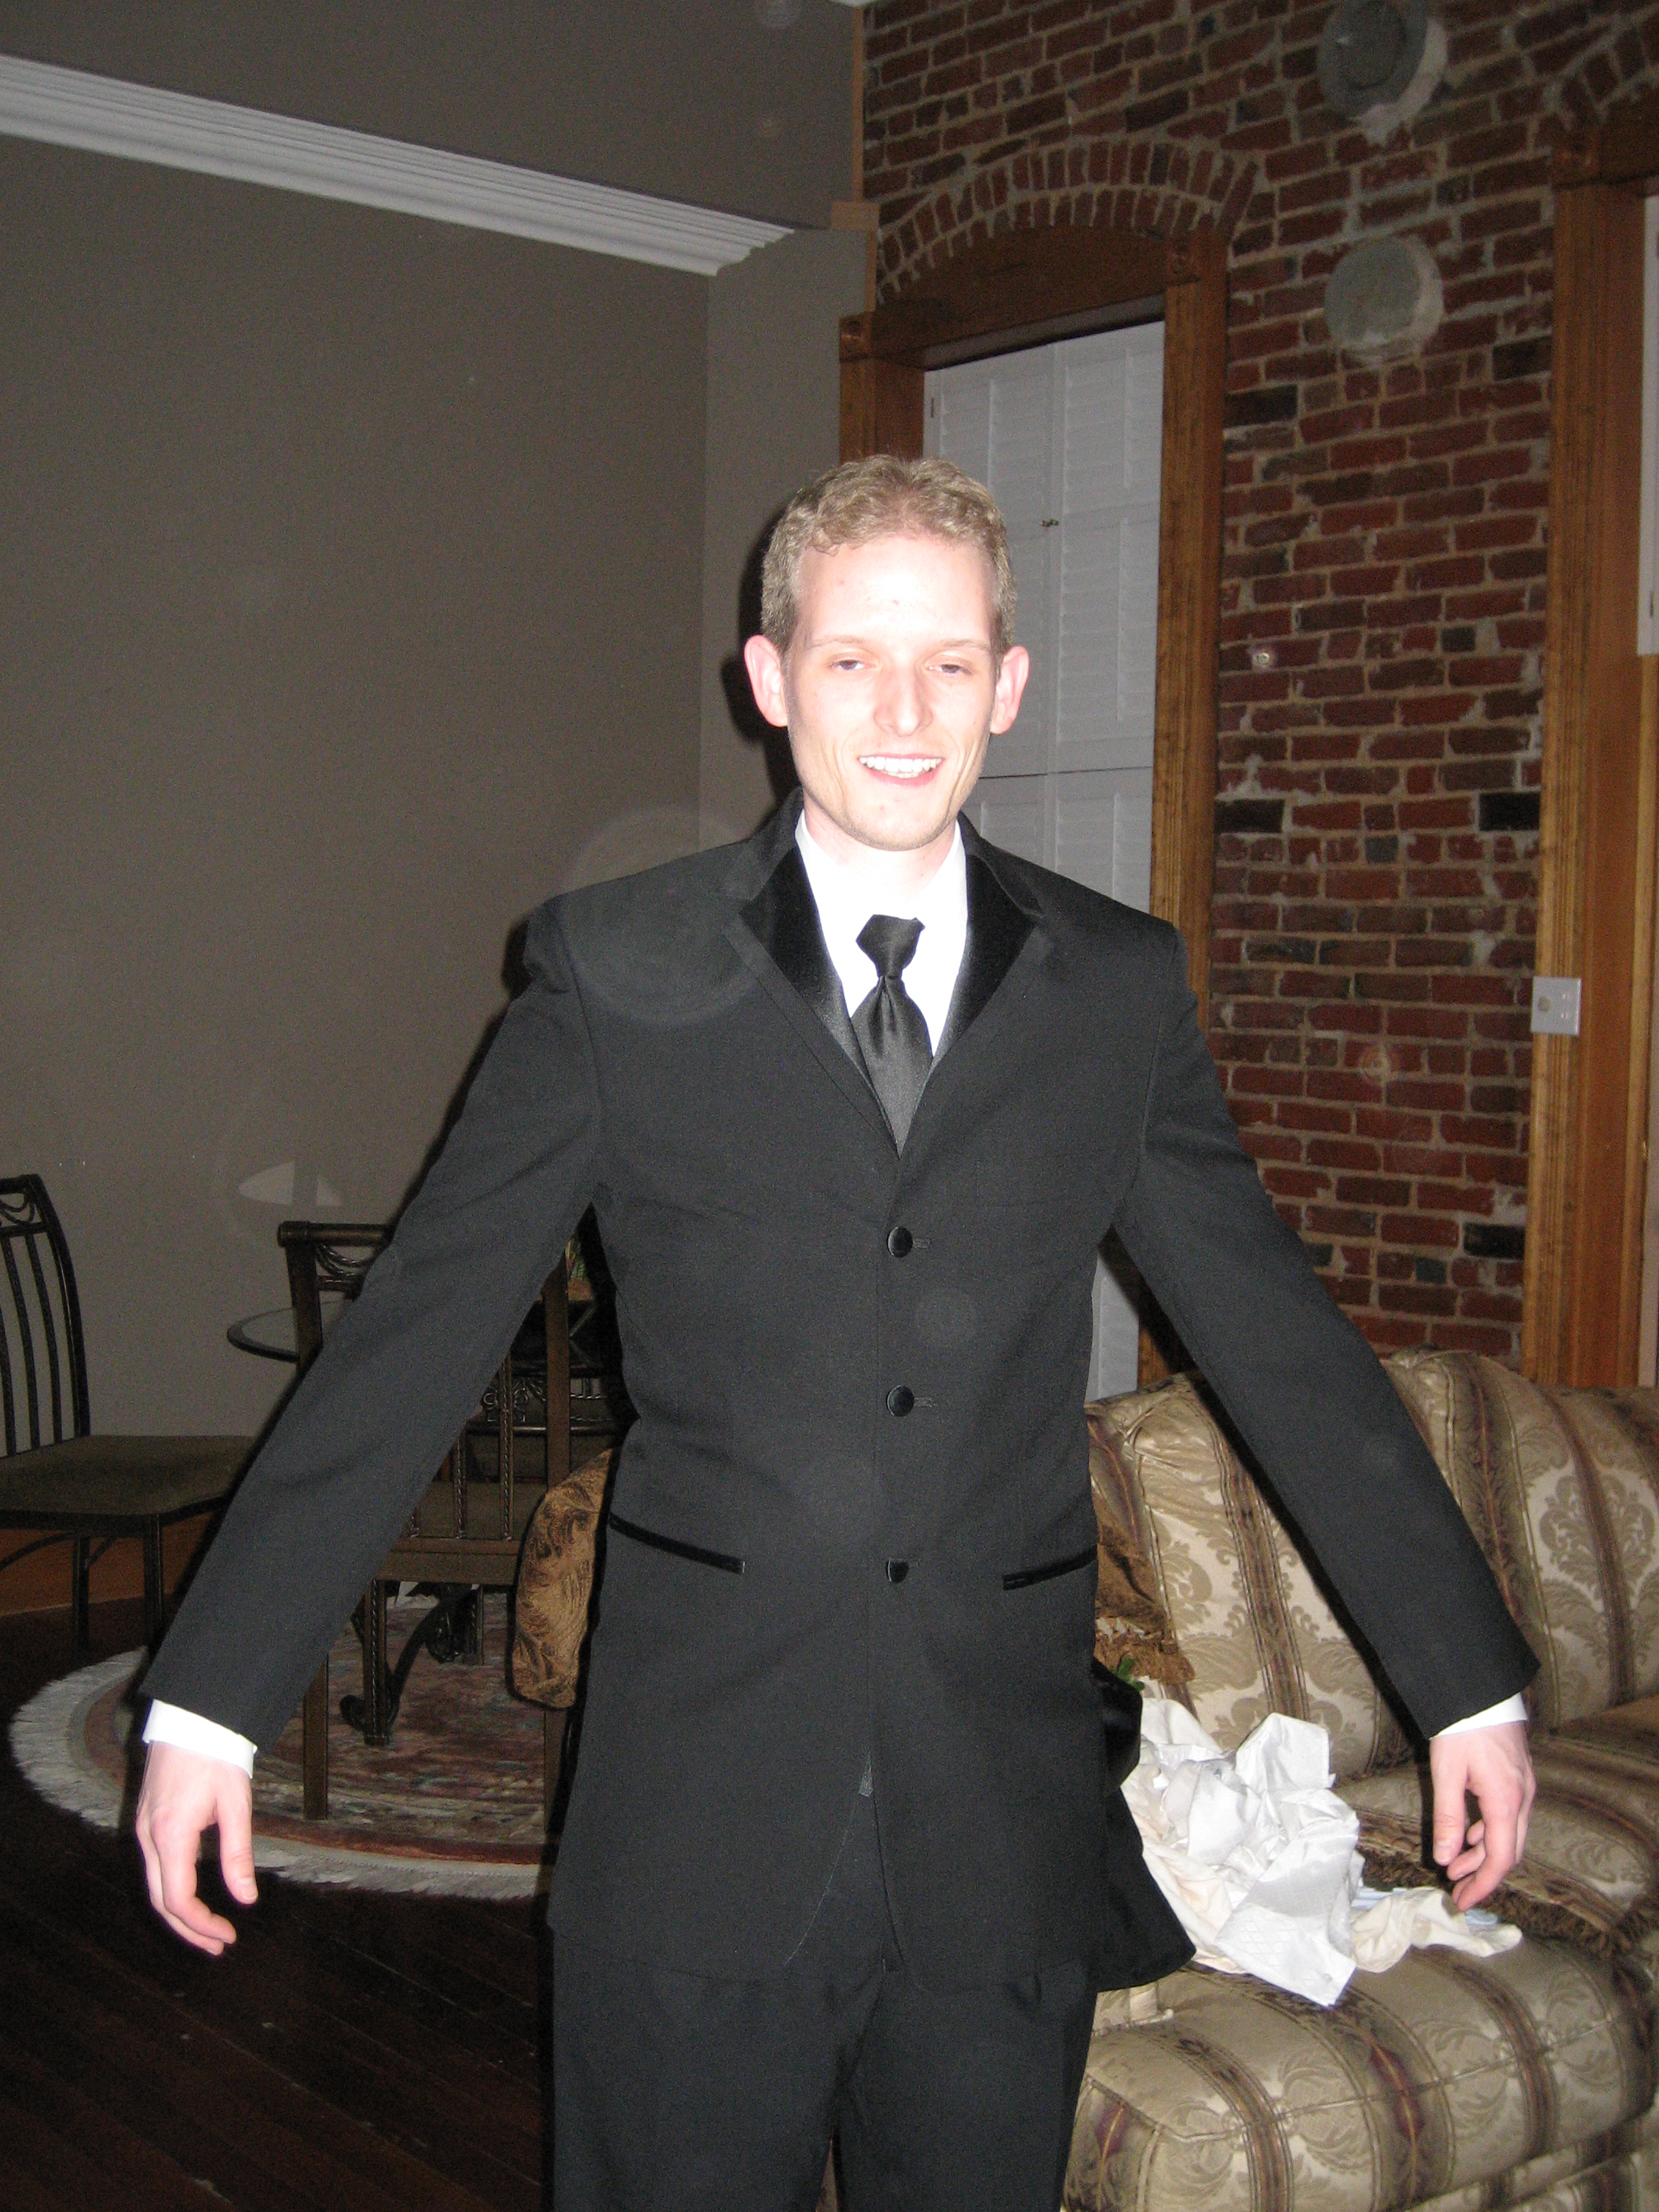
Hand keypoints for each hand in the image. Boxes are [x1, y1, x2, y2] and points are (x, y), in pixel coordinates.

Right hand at [135, 1741, 257, 1954]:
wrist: (192, 1718)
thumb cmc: (217, 1756)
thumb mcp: (236, 1804)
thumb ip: (238, 1854)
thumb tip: (247, 1899)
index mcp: (170, 1835)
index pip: (178, 1899)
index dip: (202, 1925)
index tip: (227, 1937)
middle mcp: (148, 1837)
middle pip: (160, 1900)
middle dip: (188, 1929)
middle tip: (218, 1946)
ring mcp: (143, 1830)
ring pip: (155, 1886)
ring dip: (179, 1913)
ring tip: (208, 1931)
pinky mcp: (147, 1822)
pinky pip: (154, 1868)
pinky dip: (171, 1891)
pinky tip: (193, 1899)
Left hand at [1428, 1720, 1534, 1911]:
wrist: (1481, 1689)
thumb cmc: (1462, 1727)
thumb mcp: (1447, 1772)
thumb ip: (1448, 1818)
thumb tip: (1447, 1859)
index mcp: (1507, 1802)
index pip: (1500, 1859)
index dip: (1483, 1885)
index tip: (1463, 1901)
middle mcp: (1523, 1799)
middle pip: (1509, 1851)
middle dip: (1484, 1875)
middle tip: (1458, 1891)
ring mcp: (1525, 1788)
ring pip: (1509, 1835)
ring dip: (1484, 1854)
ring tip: (1457, 1867)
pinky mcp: (1518, 1778)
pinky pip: (1509, 1817)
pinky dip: (1489, 1833)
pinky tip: (1470, 1837)